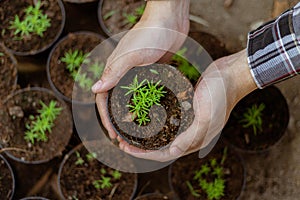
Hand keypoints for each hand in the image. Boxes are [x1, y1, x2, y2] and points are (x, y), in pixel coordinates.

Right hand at [92, 0, 189, 138]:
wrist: (169, 20)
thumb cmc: (150, 34)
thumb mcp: (131, 54)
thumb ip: (114, 72)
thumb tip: (94, 89)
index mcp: (115, 69)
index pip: (103, 98)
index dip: (106, 118)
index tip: (113, 134)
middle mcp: (124, 73)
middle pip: (115, 101)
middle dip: (117, 121)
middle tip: (124, 138)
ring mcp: (138, 73)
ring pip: (130, 99)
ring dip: (131, 115)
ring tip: (137, 132)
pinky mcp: (151, 72)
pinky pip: (146, 92)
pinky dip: (146, 104)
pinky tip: (153, 114)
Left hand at [115, 49, 257, 161]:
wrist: (231, 74)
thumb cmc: (221, 95)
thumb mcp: (207, 116)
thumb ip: (191, 136)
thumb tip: (172, 153)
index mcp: (196, 139)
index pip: (164, 154)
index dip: (143, 154)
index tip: (125, 147)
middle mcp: (191, 134)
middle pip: (161, 145)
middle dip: (140, 146)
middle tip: (121, 139)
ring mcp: (188, 121)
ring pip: (162, 133)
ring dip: (145, 134)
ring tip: (129, 128)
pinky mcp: (186, 109)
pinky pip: (167, 119)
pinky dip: (154, 120)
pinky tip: (143, 114)